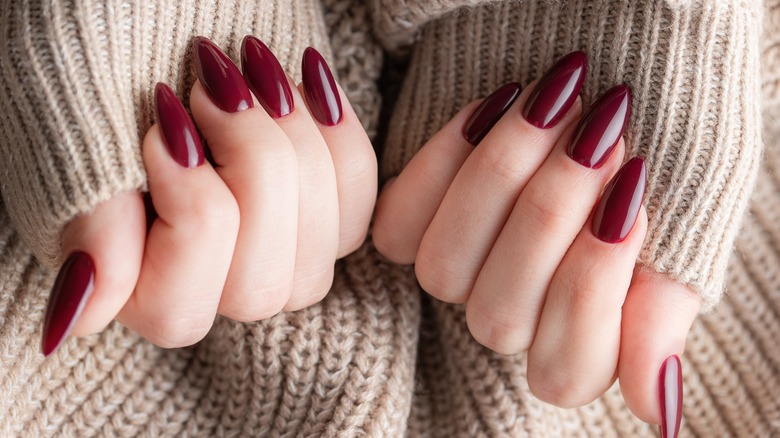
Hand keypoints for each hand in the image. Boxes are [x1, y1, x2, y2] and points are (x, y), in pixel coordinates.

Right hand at [42, 38, 375, 351]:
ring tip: (255, 67)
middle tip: (217, 82)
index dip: (188, 206)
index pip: (177, 302)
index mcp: (134, 285)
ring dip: (296, 142)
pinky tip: (306, 76)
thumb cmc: (106, 72)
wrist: (154, 19)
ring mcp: (274, 255)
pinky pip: (358, 199)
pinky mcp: (321, 212)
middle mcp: (212, 286)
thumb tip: (79, 317)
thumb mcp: (83, 134)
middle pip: (261, 284)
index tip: (165, 116)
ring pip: (322, 245)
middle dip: (253, 164)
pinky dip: (339, 133)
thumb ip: (90, 221)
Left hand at [373, 52, 700, 430]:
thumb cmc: (647, 173)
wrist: (602, 97)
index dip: (594, 285)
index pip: (567, 366)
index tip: (633, 201)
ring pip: (444, 271)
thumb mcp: (676, 242)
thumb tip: (659, 410)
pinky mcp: (410, 227)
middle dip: (550, 216)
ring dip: (497, 182)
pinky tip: (498, 104)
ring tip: (553, 105)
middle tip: (598, 133)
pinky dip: (445, 159)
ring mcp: (457, 276)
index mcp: (575, 345)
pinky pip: (400, 222)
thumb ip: (660, 316)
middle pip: (500, 315)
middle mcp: (508, 319)